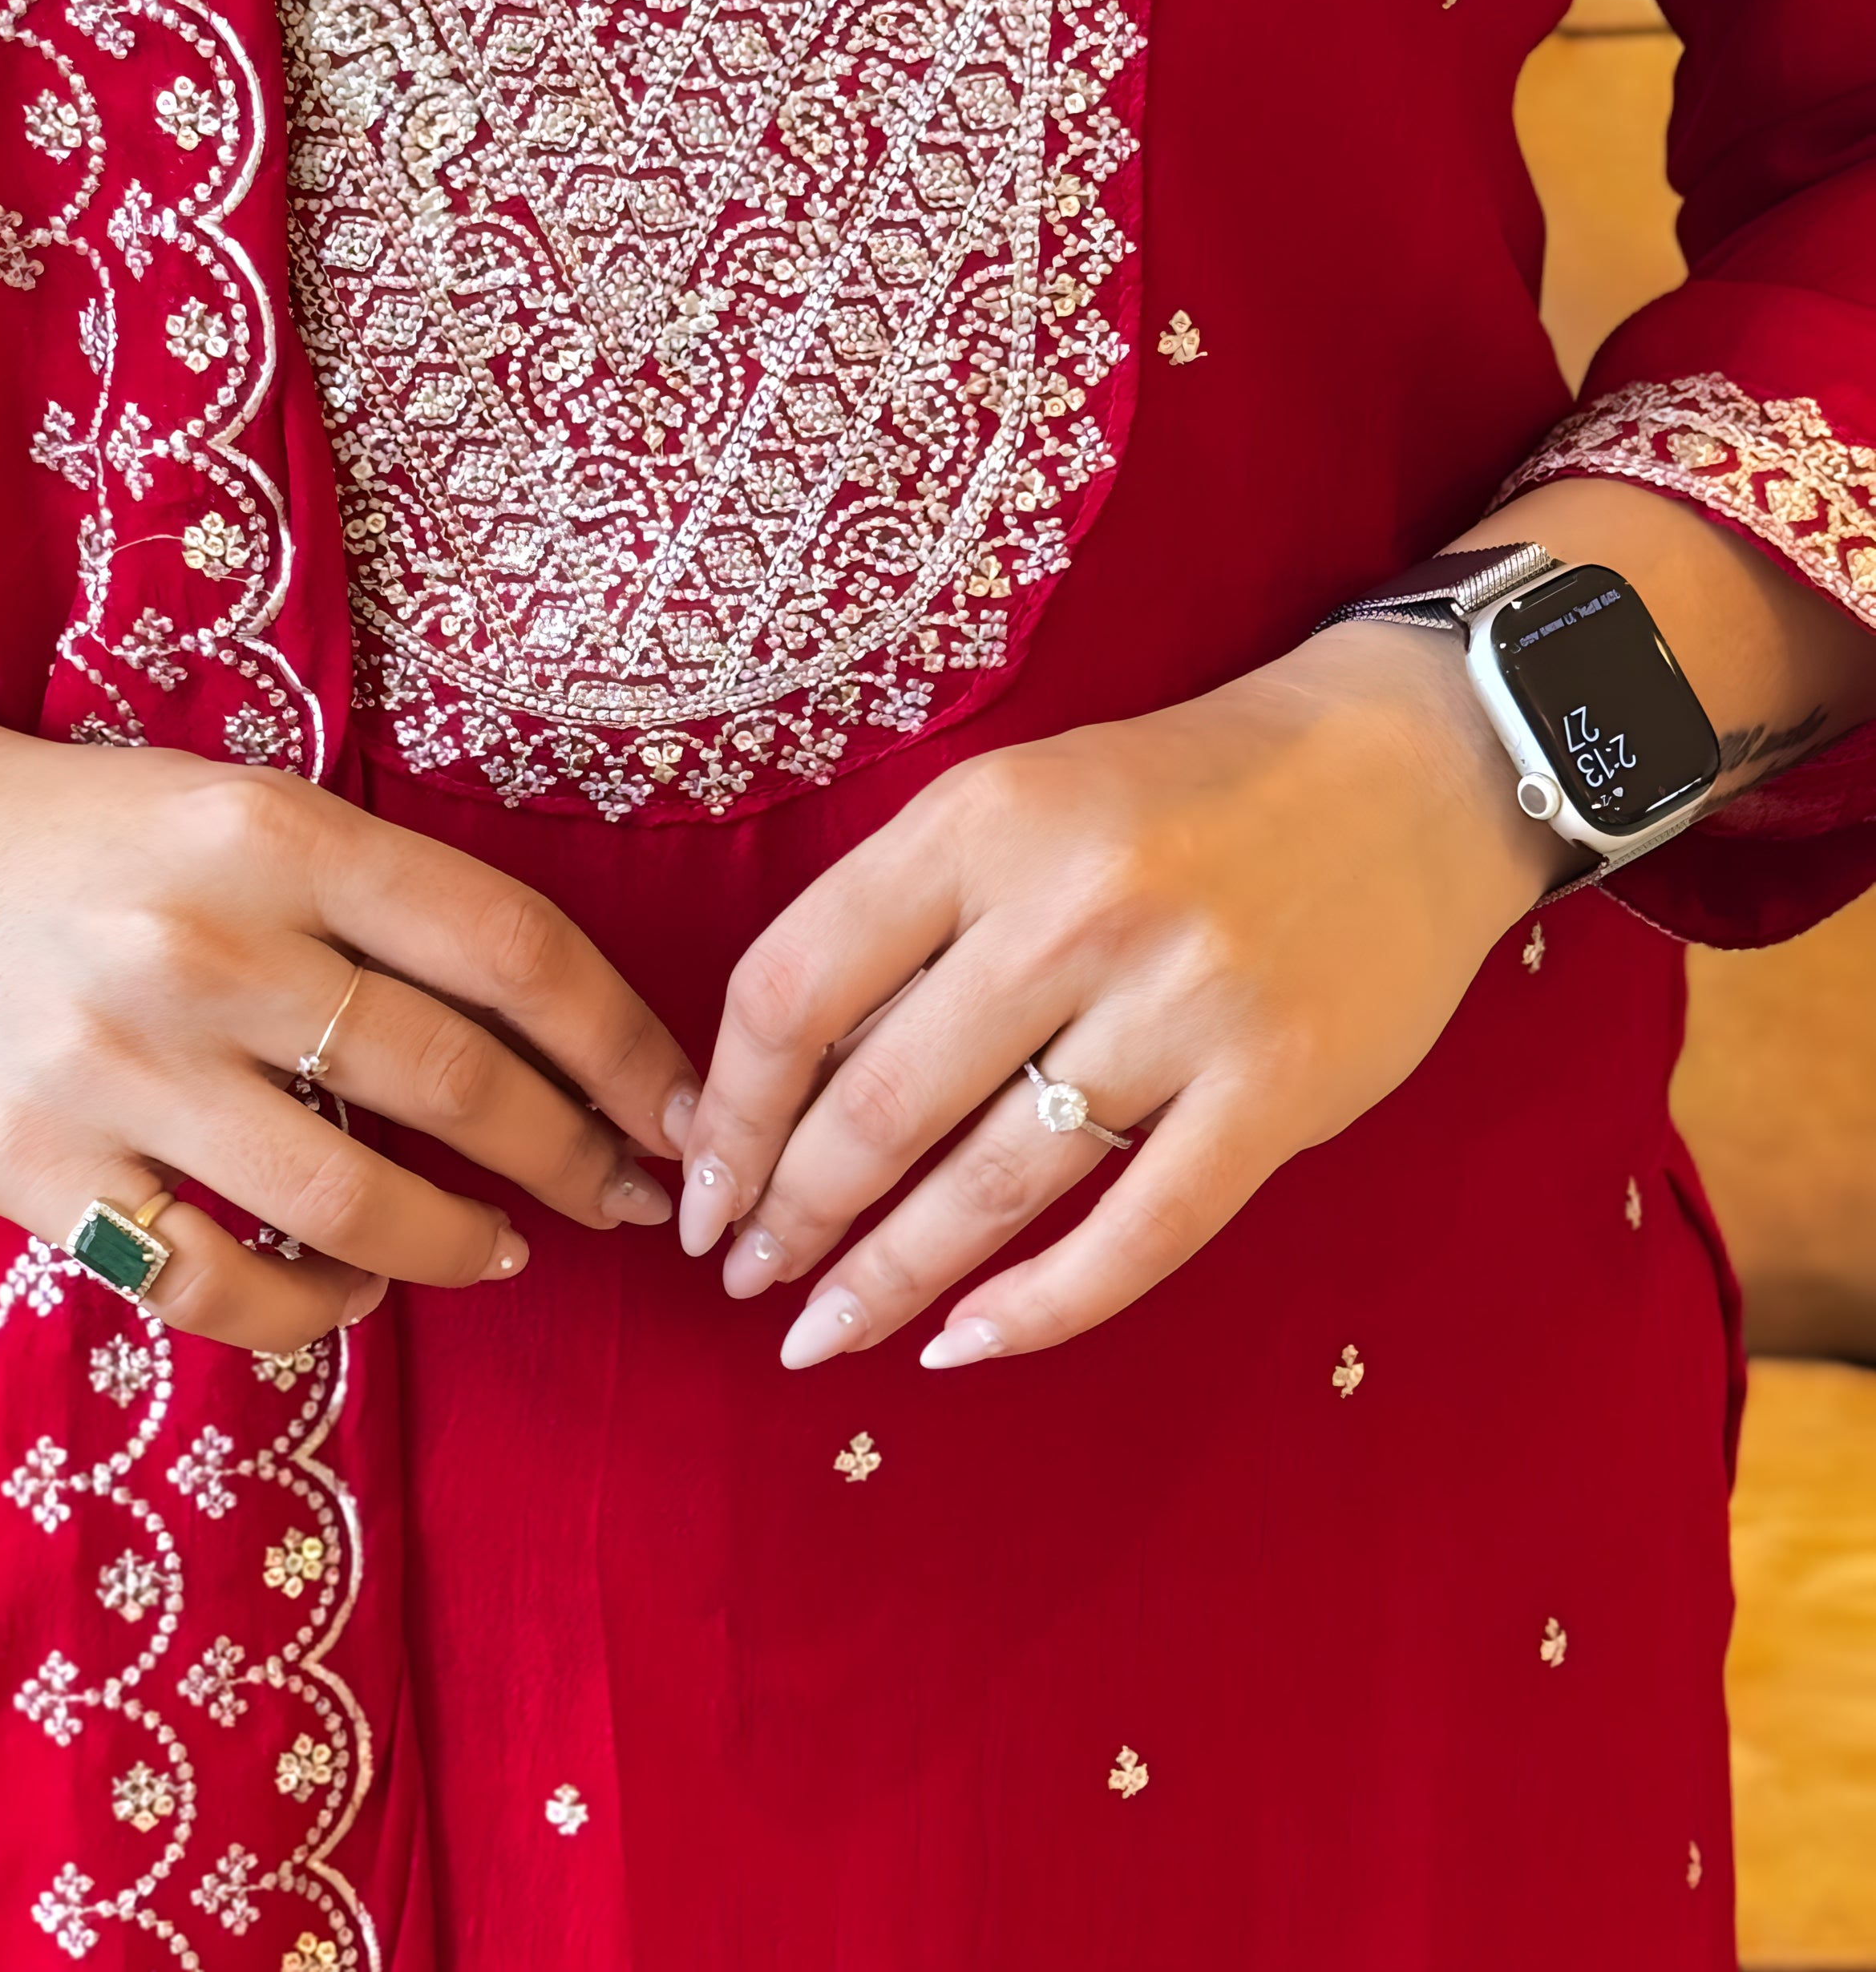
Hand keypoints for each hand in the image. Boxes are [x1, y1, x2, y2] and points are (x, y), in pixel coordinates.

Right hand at [0, 664, 695, 1353]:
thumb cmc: (83, 833)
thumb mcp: (237, 810)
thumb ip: (370, 901)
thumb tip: (542, 1028)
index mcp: (275, 832)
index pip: (508, 946)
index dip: (623, 1043)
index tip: (683, 1107)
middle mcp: (207, 946)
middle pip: (453, 1080)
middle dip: (574, 1156)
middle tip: (627, 1199)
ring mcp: (118, 1068)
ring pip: (349, 1199)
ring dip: (459, 1245)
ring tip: (505, 1250)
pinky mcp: (39, 1169)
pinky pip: (219, 1282)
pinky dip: (314, 1306)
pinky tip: (352, 1292)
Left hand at [674, 618, 1559, 1369]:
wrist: (1409, 762)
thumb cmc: (1179, 789)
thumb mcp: (1019, 803)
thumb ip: (908, 920)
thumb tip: (779, 1085)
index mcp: (982, 822)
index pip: (797, 987)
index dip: (731, 1108)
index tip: (698, 1182)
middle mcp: (1072, 910)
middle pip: (880, 1103)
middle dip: (792, 1215)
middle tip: (746, 1279)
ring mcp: (1183, 1006)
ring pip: (993, 1184)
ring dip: (889, 1278)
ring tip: (821, 1333)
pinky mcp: (1279, 1089)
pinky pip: (1138, 1234)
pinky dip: (1041, 1309)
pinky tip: (963, 1344)